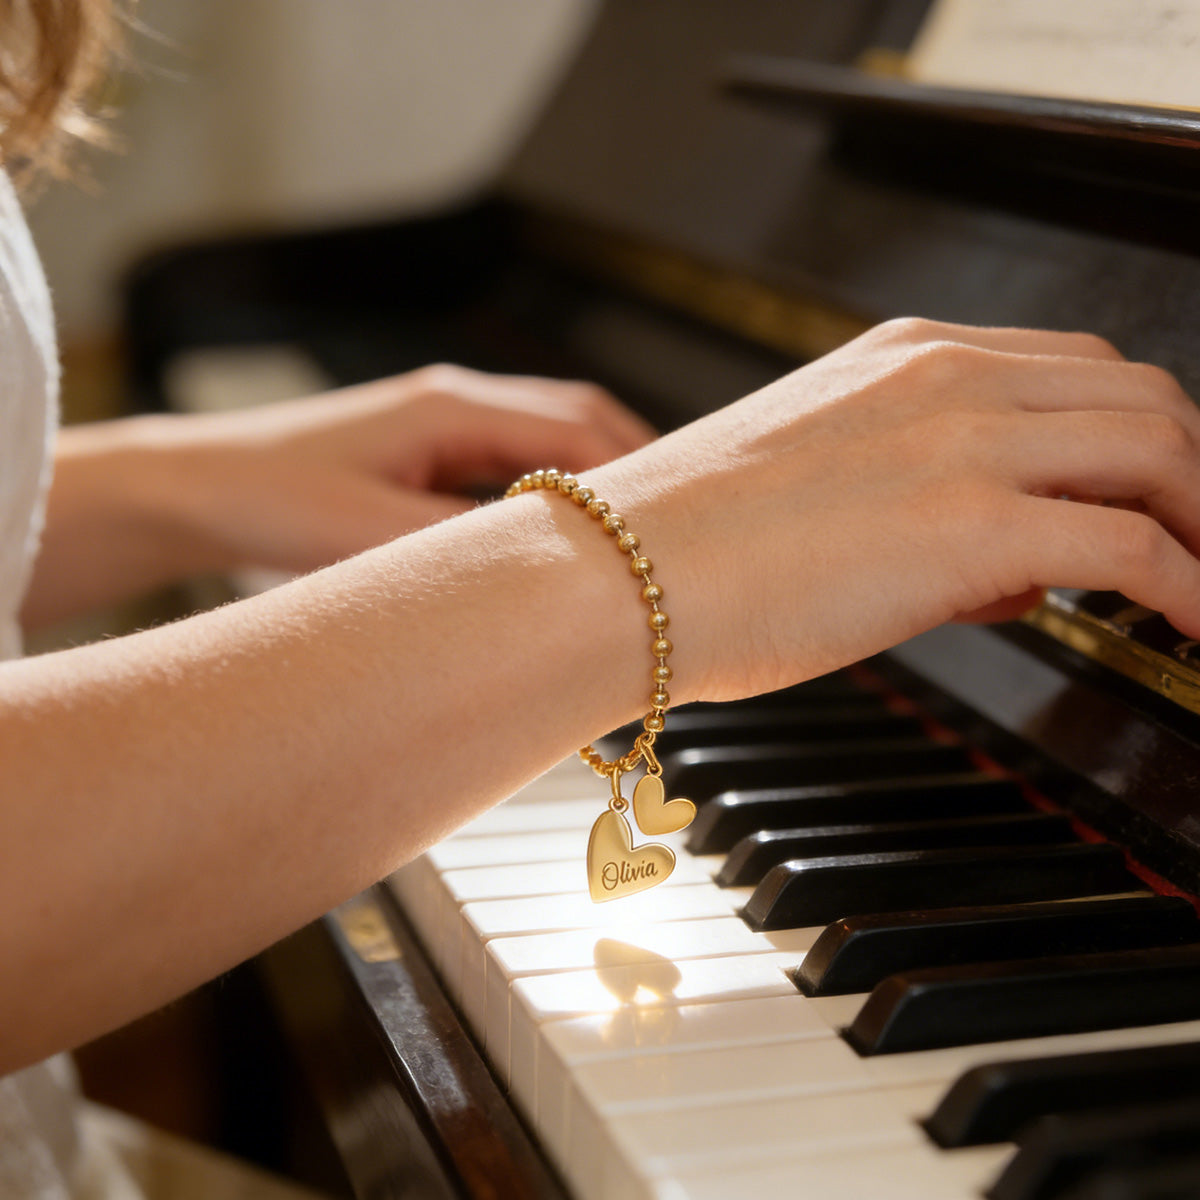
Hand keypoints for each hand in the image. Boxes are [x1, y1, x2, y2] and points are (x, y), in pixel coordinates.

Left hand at [158, 363, 654, 573]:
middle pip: (580, 416)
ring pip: (552, 434)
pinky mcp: (431, 447)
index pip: (576, 427)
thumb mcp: (368, 535)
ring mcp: (446, 419)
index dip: (635, 472)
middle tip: (679, 519)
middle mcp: (459, 400)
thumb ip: (460, 546)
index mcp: (453, 406)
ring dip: (599, 471)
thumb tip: (542, 568)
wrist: (202, 484)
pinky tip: (566, 528)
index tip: (678, 517)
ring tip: (636, 526)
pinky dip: (555, 486)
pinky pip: (516, 457)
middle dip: (636, 462)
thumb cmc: (272, 497)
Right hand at [584, 319, 1199, 702]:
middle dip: (1189, 468)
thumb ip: (921, 504)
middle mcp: (947, 376)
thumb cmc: (684, 542)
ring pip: (1160, 448)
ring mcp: (966, 440)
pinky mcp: (974, 524)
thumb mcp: (811, 485)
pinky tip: (1195, 624)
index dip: (1127, 433)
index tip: (1143, 489)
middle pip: (1138, 396)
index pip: (1068, 370)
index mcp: (903, 357)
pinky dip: (1193, 584)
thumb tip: (1011, 562)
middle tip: (1196, 533)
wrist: (615, 574)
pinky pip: (1137, 546)